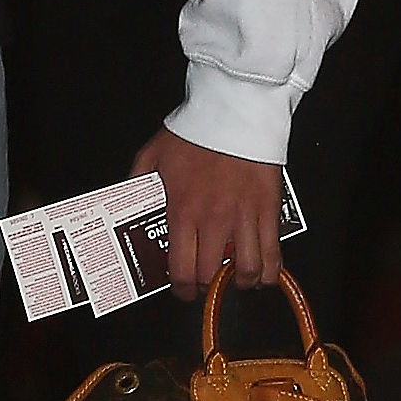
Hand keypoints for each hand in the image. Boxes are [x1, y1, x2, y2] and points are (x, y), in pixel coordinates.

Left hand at [136, 125, 284, 296]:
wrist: (234, 110)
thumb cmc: (193, 131)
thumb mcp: (151, 155)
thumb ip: (136, 183)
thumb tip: (127, 205)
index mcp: (182, 212)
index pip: (181, 268)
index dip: (183, 289)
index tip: (184, 290)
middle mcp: (213, 221)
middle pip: (212, 275)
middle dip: (209, 286)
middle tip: (208, 282)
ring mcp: (243, 217)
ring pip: (245, 270)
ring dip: (240, 282)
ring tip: (237, 280)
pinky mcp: (268, 210)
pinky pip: (273, 252)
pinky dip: (269, 271)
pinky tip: (264, 274)